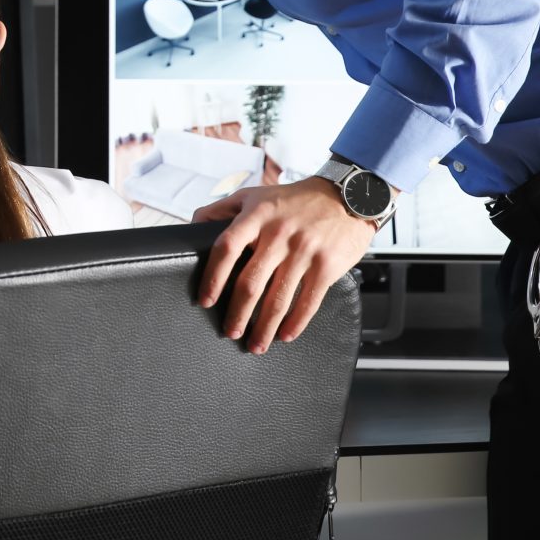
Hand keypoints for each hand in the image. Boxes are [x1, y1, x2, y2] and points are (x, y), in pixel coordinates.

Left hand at [194, 179, 375, 353]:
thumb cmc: (294, 200)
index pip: (227, 248)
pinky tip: (285, 335)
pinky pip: (308, 301)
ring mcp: (304, 250)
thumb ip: (221, 210)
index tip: (206, 300)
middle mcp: (279, 233)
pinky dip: (295, 323)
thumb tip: (192, 228)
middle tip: (229, 331)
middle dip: (237, 313)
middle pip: (251, 281)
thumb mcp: (254, 195)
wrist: (347, 196)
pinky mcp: (327, 265)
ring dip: (264, 327)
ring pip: (278, 298)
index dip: (213, 277)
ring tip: (255, 344)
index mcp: (257, 216)